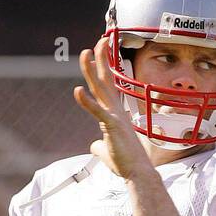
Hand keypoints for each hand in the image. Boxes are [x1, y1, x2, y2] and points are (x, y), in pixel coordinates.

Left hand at [73, 36, 150, 179]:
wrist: (138, 173)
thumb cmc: (126, 163)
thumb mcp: (107, 152)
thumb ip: (99, 146)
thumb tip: (93, 146)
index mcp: (115, 114)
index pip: (108, 86)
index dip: (104, 68)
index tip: (100, 52)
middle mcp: (116, 111)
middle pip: (106, 80)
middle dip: (101, 59)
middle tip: (98, 42)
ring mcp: (114, 117)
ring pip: (101, 89)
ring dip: (92, 71)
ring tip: (84, 54)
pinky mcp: (111, 127)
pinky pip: (97, 111)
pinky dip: (86, 101)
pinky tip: (77, 90)